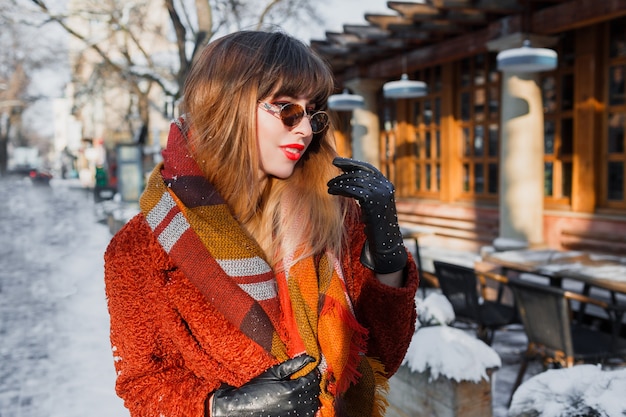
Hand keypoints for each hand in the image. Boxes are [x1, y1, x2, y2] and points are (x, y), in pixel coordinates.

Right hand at [210, 355, 319, 416]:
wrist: (239, 409)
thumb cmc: (254, 389)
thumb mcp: (272, 373)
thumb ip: (293, 365)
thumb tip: (310, 358)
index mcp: (292, 390)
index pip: (312, 379)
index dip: (313, 372)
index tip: (310, 369)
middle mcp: (295, 405)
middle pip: (314, 392)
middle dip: (313, 384)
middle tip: (306, 378)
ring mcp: (294, 416)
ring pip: (313, 405)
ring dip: (311, 397)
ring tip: (303, 390)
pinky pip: (307, 415)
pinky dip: (307, 409)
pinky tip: (300, 403)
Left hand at [327, 157, 406, 273]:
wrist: (386, 244)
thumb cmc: (376, 226)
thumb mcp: (373, 205)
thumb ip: (366, 191)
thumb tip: (348, 179)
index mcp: (387, 185)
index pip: (367, 168)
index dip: (351, 163)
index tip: (336, 162)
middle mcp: (386, 186)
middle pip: (359, 173)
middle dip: (342, 175)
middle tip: (329, 180)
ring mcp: (381, 193)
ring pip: (355, 181)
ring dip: (339, 182)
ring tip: (328, 186)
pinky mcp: (373, 201)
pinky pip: (353, 190)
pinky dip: (340, 189)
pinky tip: (331, 191)